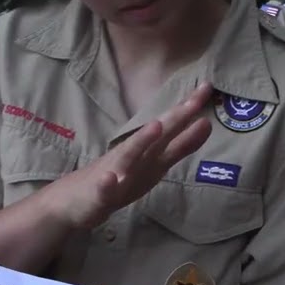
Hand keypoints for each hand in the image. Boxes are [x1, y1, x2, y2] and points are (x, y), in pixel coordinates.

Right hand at [44, 83, 213, 230]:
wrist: (77, 198)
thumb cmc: (120, 175)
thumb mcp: (155, 162)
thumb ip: (180, 146)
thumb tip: (206, 124)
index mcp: (150, 149)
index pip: (173, 125)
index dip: (190, 108)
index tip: (208, 86)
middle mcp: (135, 155)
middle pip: (157, 134)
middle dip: (175, 118)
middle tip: (194, 101)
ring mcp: (115, 173)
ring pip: (130, 155)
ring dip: (142, 140)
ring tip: (156, 126)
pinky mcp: (99, 194)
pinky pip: (104, 190)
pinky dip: (107, 183)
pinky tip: (111, 178)